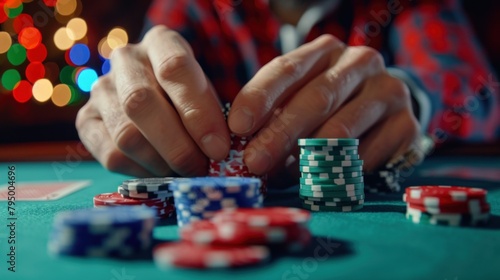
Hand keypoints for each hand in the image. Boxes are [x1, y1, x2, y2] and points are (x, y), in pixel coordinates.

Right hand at [76, 26, 229, 176]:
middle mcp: (125, 59)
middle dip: (177, 145)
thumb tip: (216, 150)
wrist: (158, 101)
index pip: (174, 68)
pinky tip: (161, 172)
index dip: (198, 112)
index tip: (217, 147)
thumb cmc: (189, 98)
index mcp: (161, 42)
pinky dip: (141, 171)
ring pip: (126, 134)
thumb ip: (212, 115)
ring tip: (183, 171)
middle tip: (199, 168)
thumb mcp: (207, 96)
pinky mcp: (86, 121)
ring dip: (160, 162)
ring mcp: (100, 89)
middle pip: (140, 102)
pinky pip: (112, 155)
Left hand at [228, 35, 419, 178]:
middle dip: (280, 133)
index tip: (237, 126)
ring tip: (283, 176)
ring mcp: (388, 91)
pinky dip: (338, 172)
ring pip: (342, 128)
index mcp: (326, 51)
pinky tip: (319, 181)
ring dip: (307, 157)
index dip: (260, 97)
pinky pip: (366, 155)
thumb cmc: (328, 103)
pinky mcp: (407, 124)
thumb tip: (242, 144)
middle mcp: (360, 63)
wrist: (383, 108)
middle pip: (316, 98)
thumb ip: (274, 112)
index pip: (288, 68)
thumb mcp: (299, 95)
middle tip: (254, 162)